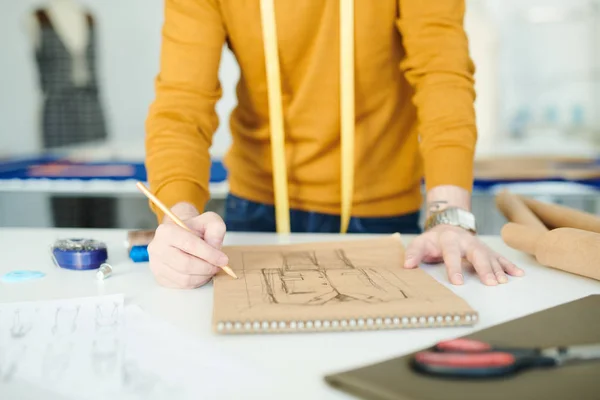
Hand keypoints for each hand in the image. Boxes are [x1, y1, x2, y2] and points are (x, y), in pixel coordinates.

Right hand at [147, 202, 228, 288]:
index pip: (190, 245)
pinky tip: (201, 273)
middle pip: (186, 265)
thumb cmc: (195, 228)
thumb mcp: (209, 221)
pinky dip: (196, 282)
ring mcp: (156, 265)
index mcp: (166, 231)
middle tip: (219, 266)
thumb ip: (216, 229)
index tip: (223, 260)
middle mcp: (157, 248)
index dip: (209, 254)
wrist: (181, 235)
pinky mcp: (160, 277)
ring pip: (184, 278)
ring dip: (203, 276)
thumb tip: (215, 247)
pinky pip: (182, 285)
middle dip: (207, 268)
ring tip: (211, 268)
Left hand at [403, 225, 523, 285]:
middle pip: (477, 254)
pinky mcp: (486, 249)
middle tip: (490, 283)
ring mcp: (479, 245)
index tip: (457, 282)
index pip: (452, 254)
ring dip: (498, 269)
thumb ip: (414, 253)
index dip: (454, 267)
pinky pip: (499, 257)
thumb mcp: (420, 243)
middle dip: (484, 268)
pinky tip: (518, 274)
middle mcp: (467, 241)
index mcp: (449, 240)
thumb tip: (407, 265)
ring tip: (503, 282)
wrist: (447, 226)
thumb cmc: (432, 240)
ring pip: (490, 256)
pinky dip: (509, 265)